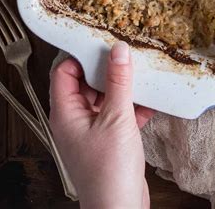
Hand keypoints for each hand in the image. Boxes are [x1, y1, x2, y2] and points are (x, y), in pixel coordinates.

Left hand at [49, 42, 154, 208]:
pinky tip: (151, 100)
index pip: (63, 72)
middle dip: (106, 69)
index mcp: (65, 113)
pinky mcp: (109, 142)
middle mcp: (75, 121)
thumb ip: (118, 82)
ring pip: (105, 98)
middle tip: (124, 53)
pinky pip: (119, 114)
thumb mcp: (116, 118)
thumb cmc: (109, 174)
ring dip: (123, 87)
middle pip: (85, 82)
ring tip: (141, 72)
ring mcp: (92, 132)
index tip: (99, 41)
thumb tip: (118, 51)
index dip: (79, 54)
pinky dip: (133, 106)